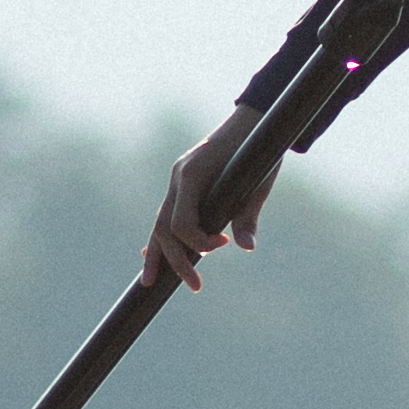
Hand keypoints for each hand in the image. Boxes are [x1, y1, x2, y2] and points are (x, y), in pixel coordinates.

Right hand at [146, 112, 269, 292]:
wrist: (255, 121)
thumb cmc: (259, 151)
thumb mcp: (258, 184)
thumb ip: (247, 215)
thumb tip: (247, 248)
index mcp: (191, 175)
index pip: (180, 223)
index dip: (198, 243)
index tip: (224, 246)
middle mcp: (178, 178)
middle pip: (164, 228)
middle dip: (175, 261)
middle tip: (196, 287)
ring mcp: (177, 181)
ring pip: (159, 223)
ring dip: (158, 254)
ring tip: (151, 283)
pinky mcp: (183, 184)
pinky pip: (166, 214)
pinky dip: (159, 236)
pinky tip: (149, 255)